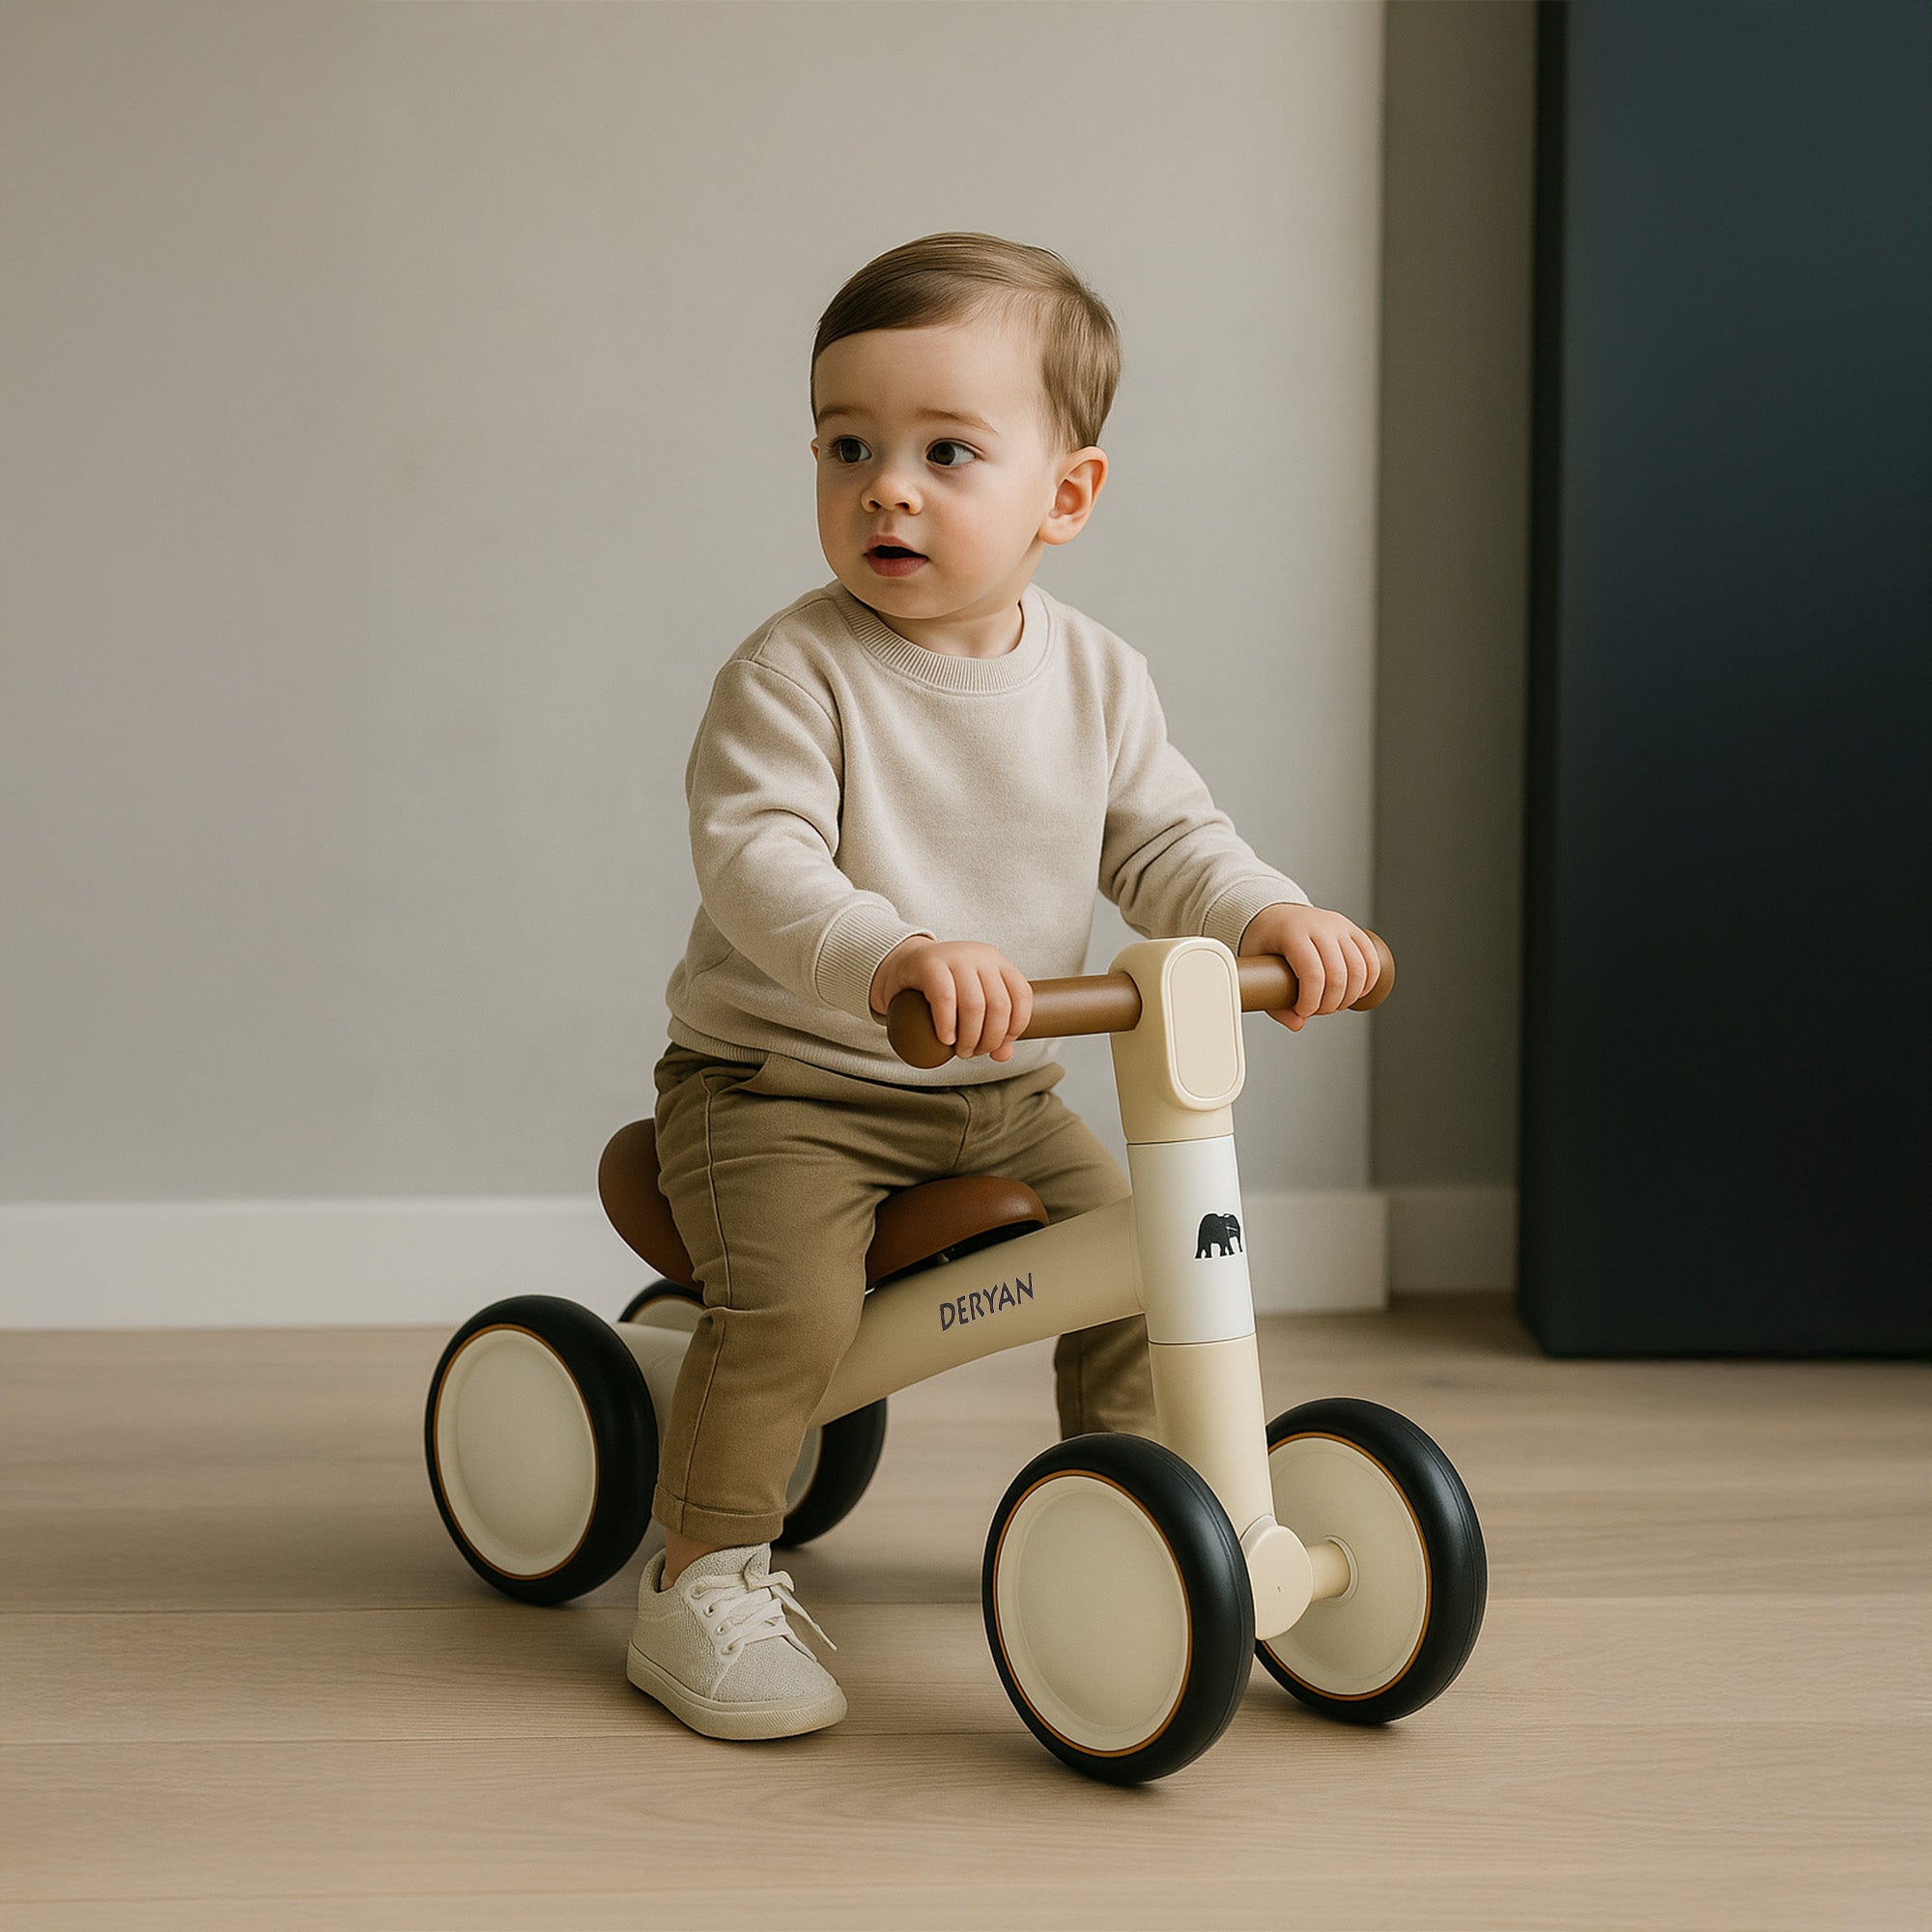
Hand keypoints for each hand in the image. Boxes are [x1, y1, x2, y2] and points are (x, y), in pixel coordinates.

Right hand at [869, 937, 1034, 1060]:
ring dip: (970, 1037)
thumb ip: (991, 1027)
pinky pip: (945, 999)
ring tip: (961, 1050)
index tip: (1001, 1043)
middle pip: (999, 1005)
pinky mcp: (930, 964)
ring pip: (975, 1005)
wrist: (903, 964)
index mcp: (997, 962)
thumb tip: (1004, 1055)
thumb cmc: (941, 988)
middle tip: (975, 1052)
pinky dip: (948, 1025)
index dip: (1017, 1025)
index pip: (1022, 994)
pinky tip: (945, 1039)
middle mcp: (981, 955)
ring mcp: (956, 957)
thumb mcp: (971, 1002)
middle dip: (990, 1038)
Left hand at [1238, 903, 1379, 1031]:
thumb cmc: (1264, 942)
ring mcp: (1339, 926)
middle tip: (1317, 1010)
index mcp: (1293, 933)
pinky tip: (1355, 993)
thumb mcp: (1256, 970)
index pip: (1313, 974)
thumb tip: (1298, 1024)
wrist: (1275, 914)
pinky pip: (1371, 959)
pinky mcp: (1353, 930)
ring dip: (1350, 996)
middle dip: (1330, 1004)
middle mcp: (1320, 926)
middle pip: (1338, 975)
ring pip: (1359, 969)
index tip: (1303, 1011)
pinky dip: (1368, 982)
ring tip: (1334, 1004)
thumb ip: (1274, 1002)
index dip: (1312, 1001)